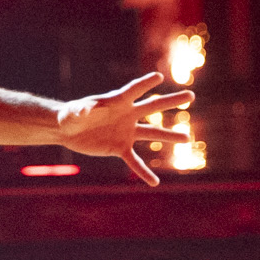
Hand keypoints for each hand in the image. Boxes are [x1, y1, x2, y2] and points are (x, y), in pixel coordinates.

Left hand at [55, 72, 196, 187]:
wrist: (69, 130)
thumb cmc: (71, 115)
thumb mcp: (75, 112)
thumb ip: (83, 110)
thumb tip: (88, 108)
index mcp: (117, 101)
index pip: (134, 90)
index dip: (145, 83)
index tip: (158, 77)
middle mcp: (127, 114)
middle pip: (153, 106)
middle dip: (172, 101)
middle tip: (191, 96)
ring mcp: (126, 131)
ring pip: (152, 133)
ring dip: (170, 136)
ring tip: (187, 138)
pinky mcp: (120, 147)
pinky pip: (134, 161)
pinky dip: (144, 171)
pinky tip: (155, 182)